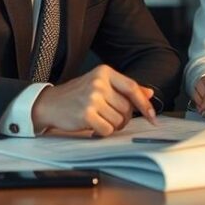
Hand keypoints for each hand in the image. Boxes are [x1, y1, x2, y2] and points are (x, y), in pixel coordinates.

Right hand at [31, 65, 156, 136]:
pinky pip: (107, 130)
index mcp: (104, 72)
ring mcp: (92, 98)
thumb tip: (149, 93)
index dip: (145, 104)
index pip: (132, 88)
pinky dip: (103, 132)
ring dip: (113, 126)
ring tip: (100, 120)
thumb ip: (124, 88)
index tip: (153, 117)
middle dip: (124, 118)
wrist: (50, 103)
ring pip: (119, 121)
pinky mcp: (86, 114)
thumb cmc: (77, 95)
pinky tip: (94, 126)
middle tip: (111, 118)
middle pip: (127, 108)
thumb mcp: (101, 85)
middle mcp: (99, 82)